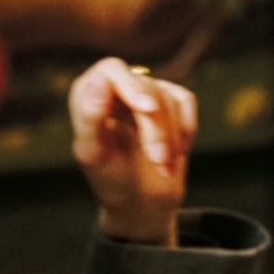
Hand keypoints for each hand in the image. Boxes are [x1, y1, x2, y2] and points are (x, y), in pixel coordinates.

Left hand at [68, 57, 196, 245]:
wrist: (140, 203)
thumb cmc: (110, 181)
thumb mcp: (94, 156)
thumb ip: (90, 118)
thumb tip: (95, 83)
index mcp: (87, 94)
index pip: (110, 70)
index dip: (130, 85)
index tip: (147, 108)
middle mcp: (115, 87)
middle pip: (146, 87)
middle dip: (156, 128)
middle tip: (159, 161)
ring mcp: (144, 91)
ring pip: (168, 98)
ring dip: (169, 138)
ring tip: (161, 166)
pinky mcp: (171, 100)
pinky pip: (186, 103)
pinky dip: (184, 131)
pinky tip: (173, 155)